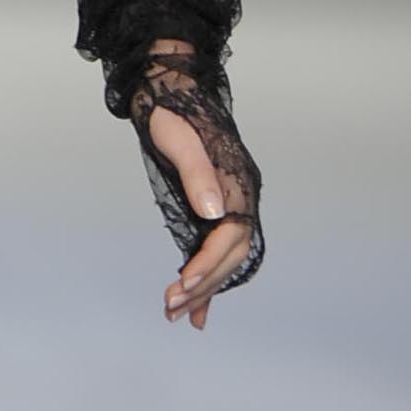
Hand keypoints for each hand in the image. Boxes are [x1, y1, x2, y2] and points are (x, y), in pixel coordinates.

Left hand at [146, 100, 256, 330]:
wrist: (170, 96)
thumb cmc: (172, 116)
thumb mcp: (179, 140)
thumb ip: (196, 175)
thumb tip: (213, 212)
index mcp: (237, 184)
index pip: (228, 235)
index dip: (207, 262)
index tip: (182, 283)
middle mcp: (240, 199)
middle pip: (229, 255)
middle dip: (203, 285)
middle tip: (171, 309)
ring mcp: (230, 207)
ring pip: (224, 259)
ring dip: (203, 289)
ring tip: (174, 313)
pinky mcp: (215, 212)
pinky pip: (217, 253)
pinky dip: (209, 282)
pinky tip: (197, 309)